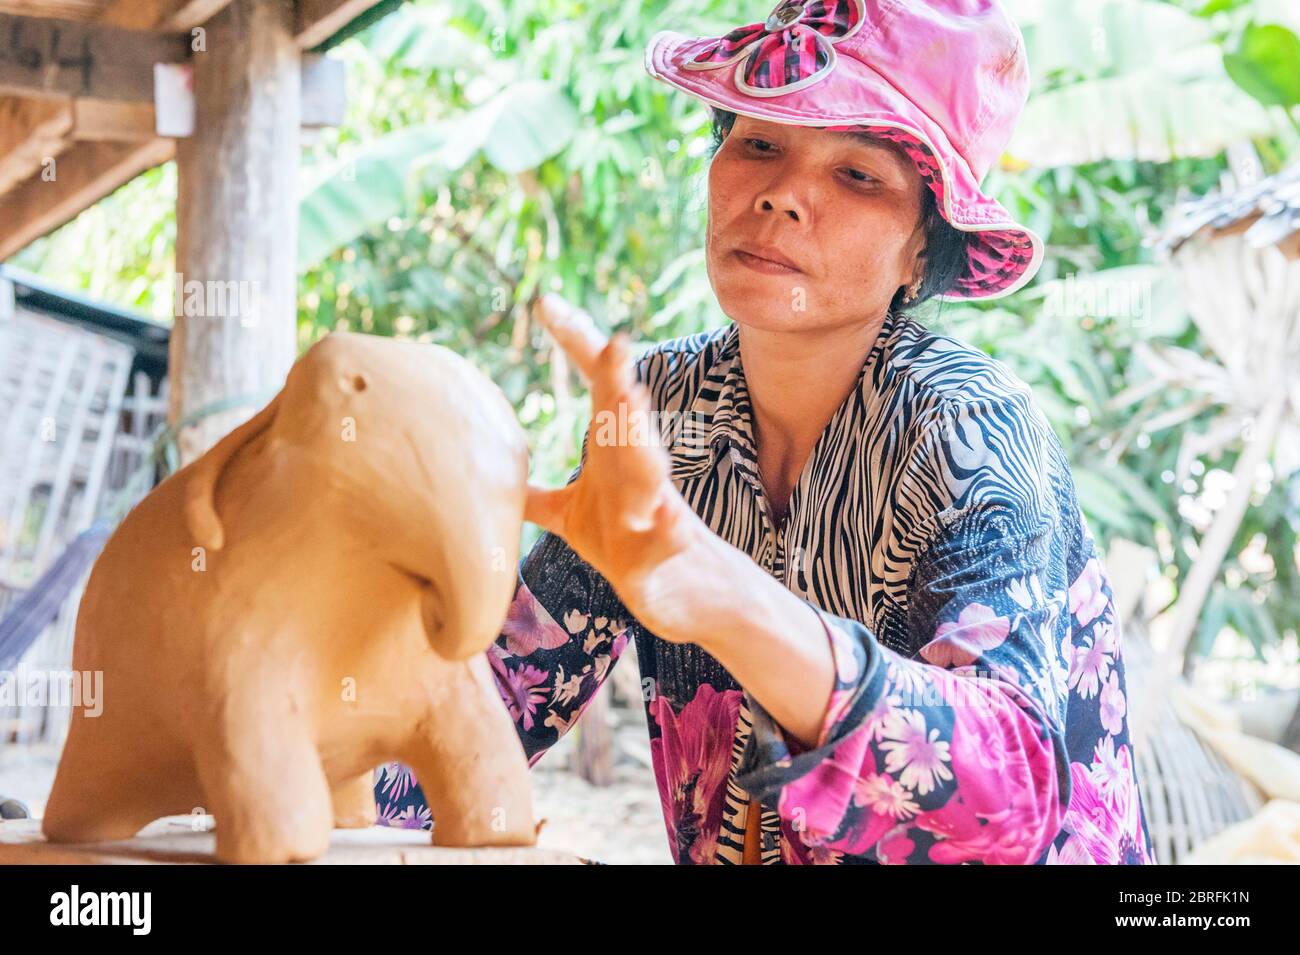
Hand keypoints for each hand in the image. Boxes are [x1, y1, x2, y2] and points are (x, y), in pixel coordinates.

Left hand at [525, 293, 728, 642]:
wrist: (682, 593)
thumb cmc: (627, 545)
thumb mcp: (571, 518)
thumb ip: (534, 495)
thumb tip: (487, 478)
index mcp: (612, 452)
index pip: (597, 389)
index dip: (577, 345)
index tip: (545, 304)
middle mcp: (637, 470)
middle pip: (625, 417)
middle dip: (617, 381)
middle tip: (613, 343)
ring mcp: (658, 507)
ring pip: (651, 469)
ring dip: (641, 440)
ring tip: (632, 404)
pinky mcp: (670, 549)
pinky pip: (671, 536)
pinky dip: (667, 528)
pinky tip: (661, 518)